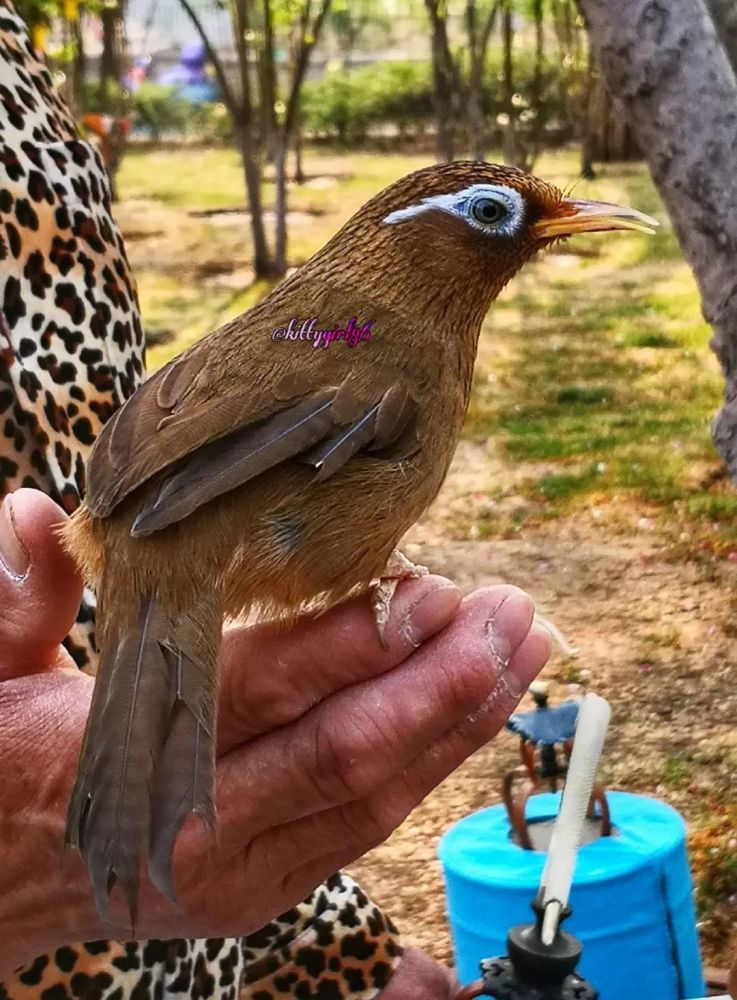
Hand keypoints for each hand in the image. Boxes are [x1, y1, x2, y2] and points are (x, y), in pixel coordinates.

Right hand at [0, 488, 549, 977]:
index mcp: (128, 762)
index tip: (431, 592)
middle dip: (440, 682)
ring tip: (519, 650)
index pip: (261, 696)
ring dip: (458, 720)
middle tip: (509, 613)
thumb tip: (33, 515)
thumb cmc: (1, 761)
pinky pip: (369, 819)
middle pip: (344, 751)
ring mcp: (247, 868)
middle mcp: (199, 829)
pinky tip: (474, 707)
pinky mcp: (273, 879)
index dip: (352, 646)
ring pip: (376, 794)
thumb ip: (19, 601)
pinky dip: (430, 762)